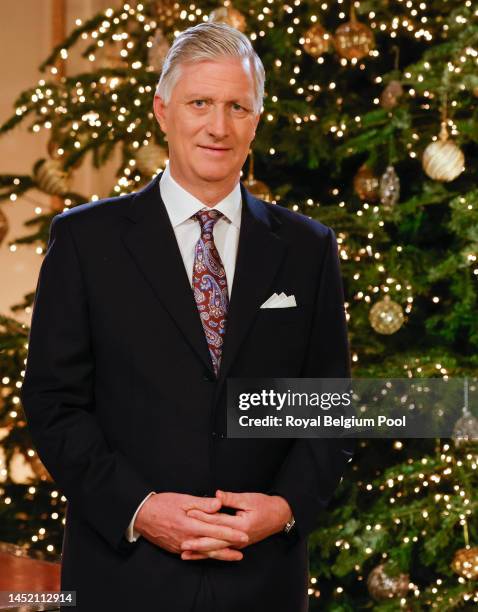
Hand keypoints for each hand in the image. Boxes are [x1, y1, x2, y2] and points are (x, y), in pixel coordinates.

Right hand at [134, 492, 248, 560]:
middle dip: (230, 546)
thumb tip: (219, 504)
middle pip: (212, 545)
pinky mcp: (175, 548)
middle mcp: (186, 538)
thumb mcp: (182, 499)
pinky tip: (214, 555)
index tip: (244, 534)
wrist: (141, 515)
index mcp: (190, 525)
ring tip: (235, 555)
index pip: (215, 530)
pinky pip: (194, 553)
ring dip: (221, 554)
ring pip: (205, 552)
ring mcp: (180, 545)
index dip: (231, 533)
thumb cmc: (162, 504)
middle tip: (245, 545)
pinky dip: (206, 555)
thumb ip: (202, 503)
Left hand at [182, 490, 291, 559]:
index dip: (202, 517)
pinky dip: (209, 554)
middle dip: (197, 542)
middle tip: (181, 542)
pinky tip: (198, 555)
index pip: (217, 521)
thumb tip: (216, 494)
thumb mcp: (248, 498)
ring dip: (200, 552)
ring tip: (185, 553)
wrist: (279, 516)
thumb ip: (230, 498)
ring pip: (216, 550)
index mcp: (241, 525)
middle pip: (214, 541)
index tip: (188, 514)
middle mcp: (239, 539)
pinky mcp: (237, 546)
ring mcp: (238, 545)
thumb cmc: (265, 505)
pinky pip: (221, 551)